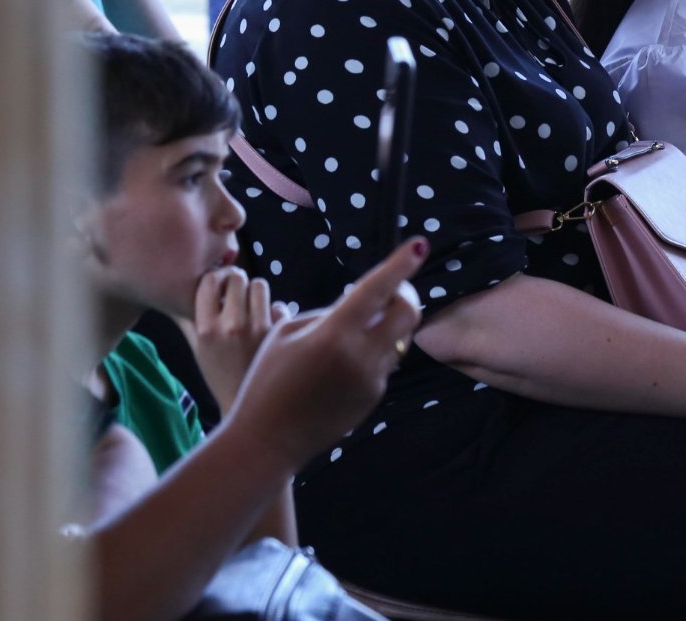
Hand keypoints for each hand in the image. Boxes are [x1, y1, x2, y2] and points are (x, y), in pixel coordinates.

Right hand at [192, 266, 285, 413]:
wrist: (246, 405)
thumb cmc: (219, 374)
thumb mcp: (198, 349)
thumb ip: (188, 320)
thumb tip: (174, 294)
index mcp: (206, 329)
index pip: (210, 280)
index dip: (216, 279)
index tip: (219, 288)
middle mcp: (231, 326)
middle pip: (238, 277)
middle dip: (238, 283)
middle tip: (238, 296)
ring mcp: (258, 329)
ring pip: (260, 285)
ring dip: (257, 295)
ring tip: (253, 310)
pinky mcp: (280, 334)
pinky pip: (279, 306)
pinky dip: (275, 314)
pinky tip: (268, 330)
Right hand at [220, 239, 427, 472]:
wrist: (268, 440)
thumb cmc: (266, 380)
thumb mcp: (286, 334)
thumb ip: (328, 313)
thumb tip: (361, 303)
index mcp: (334, 334)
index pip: (377, 289)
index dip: (401, 265)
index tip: (419, 245)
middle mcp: (361, 356)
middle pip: (408, 313)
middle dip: (404, 295)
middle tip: (389, 291)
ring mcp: (372, 380)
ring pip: (399, 339)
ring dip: (387, 326)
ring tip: (353, 331)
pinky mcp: (374, 398)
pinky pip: (385, 364)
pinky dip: (374, 353)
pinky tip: (342, 364)